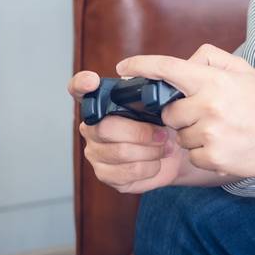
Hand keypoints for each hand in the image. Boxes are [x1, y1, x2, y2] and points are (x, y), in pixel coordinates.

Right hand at [71, 69, 182, 194]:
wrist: (174, 155)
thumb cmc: (164, 125)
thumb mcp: (163, 105)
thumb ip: (155, 91)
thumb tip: (160, 82)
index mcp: (103, 104)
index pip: (80, 89)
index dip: (81, 84)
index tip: (91, 81)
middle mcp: (92, 127)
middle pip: (106, 128)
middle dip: (141, 133)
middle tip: (163, 134)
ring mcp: (96, 152)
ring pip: (120, 152)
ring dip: (151, 151)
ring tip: (164, 148)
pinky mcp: (105, 174)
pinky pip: (127, 172)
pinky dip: (150, 167)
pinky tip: (156, 162)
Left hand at [114, 44, 254, 178]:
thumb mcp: (243, 70)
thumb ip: (211, 59)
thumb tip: (183, 62)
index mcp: (214, 81)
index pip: (168, 68)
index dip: (141, 65)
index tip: (124, 67)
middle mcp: (210, 106)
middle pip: (170, 113)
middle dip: (181, 115)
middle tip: (208, 115)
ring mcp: (211, 134)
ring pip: (180, 137)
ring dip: (194, 136)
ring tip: (223, 132)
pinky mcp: (214, 158)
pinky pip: (192, 156)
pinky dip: (204, 154)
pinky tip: (226, 147)